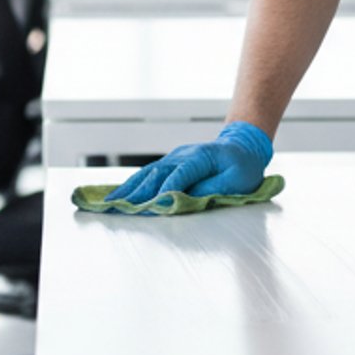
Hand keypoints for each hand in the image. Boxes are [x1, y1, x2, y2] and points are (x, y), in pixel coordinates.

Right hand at [104, 121, 272, 201]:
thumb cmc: (243, 167)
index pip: (180, 174)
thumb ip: (213, 189)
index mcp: (201, 157)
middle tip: (122, 208)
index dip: (168, 190)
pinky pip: (148, 174)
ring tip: (111, 202)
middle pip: (157, 174)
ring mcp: (174, 158)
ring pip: (147, 173)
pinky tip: (120, 194)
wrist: (242, 146)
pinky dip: (133, 184)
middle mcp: (182, 155)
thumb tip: (187, 199)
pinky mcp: (170, 164)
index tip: (155, 206)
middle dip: (139, 193)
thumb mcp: (238, 181)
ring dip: (129, 189)